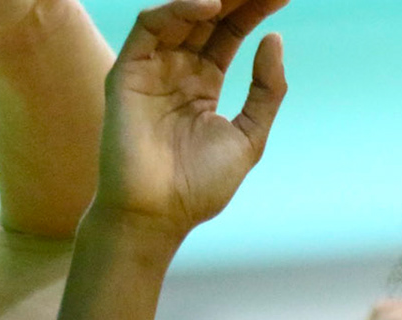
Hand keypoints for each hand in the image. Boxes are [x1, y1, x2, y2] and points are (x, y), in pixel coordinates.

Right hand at [96, 0, 287, 238]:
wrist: (157, 216)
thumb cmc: (199, 187)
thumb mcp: (248, 137)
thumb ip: (265, 92)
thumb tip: (274, 39)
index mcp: (202, 84)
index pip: (229, 32)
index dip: (254, 11)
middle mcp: (176, 70)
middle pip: (208, 17)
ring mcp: (151, 68)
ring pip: (181, 13)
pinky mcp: (128, 72)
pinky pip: (150, 26)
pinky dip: (178, 9)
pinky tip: (210, 5)